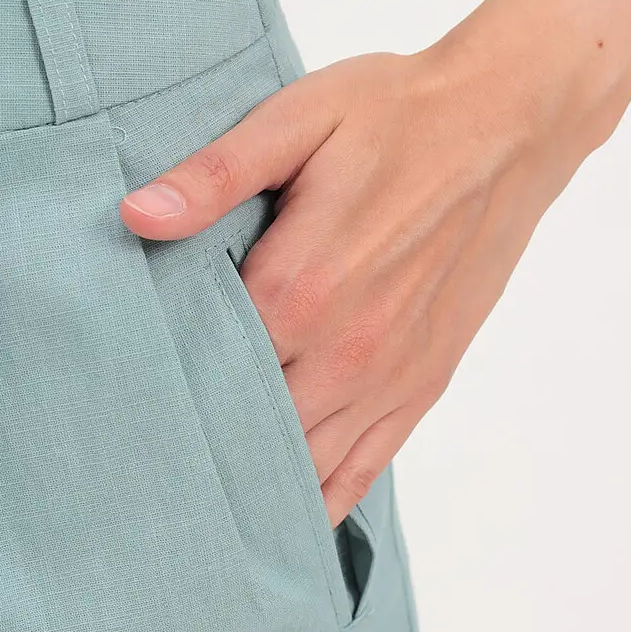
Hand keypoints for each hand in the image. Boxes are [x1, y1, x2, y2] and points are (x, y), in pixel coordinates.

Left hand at [119, 0, 624, 526]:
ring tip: (204, 501)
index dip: (161, 384)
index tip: (122, 397)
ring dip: (256, 482)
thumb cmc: (400, 117)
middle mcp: (345, 349)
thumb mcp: (299, 119)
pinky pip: (366, 467)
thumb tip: (137, 215)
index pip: (206, 368)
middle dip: (201, 441)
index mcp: (302, 286)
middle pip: (250, 428)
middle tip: (150, 452)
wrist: (508, 127)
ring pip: (306, 462)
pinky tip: (289, 515)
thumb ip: (216, 175)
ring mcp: (389, 376)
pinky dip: (323, 498)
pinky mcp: (423, 384)